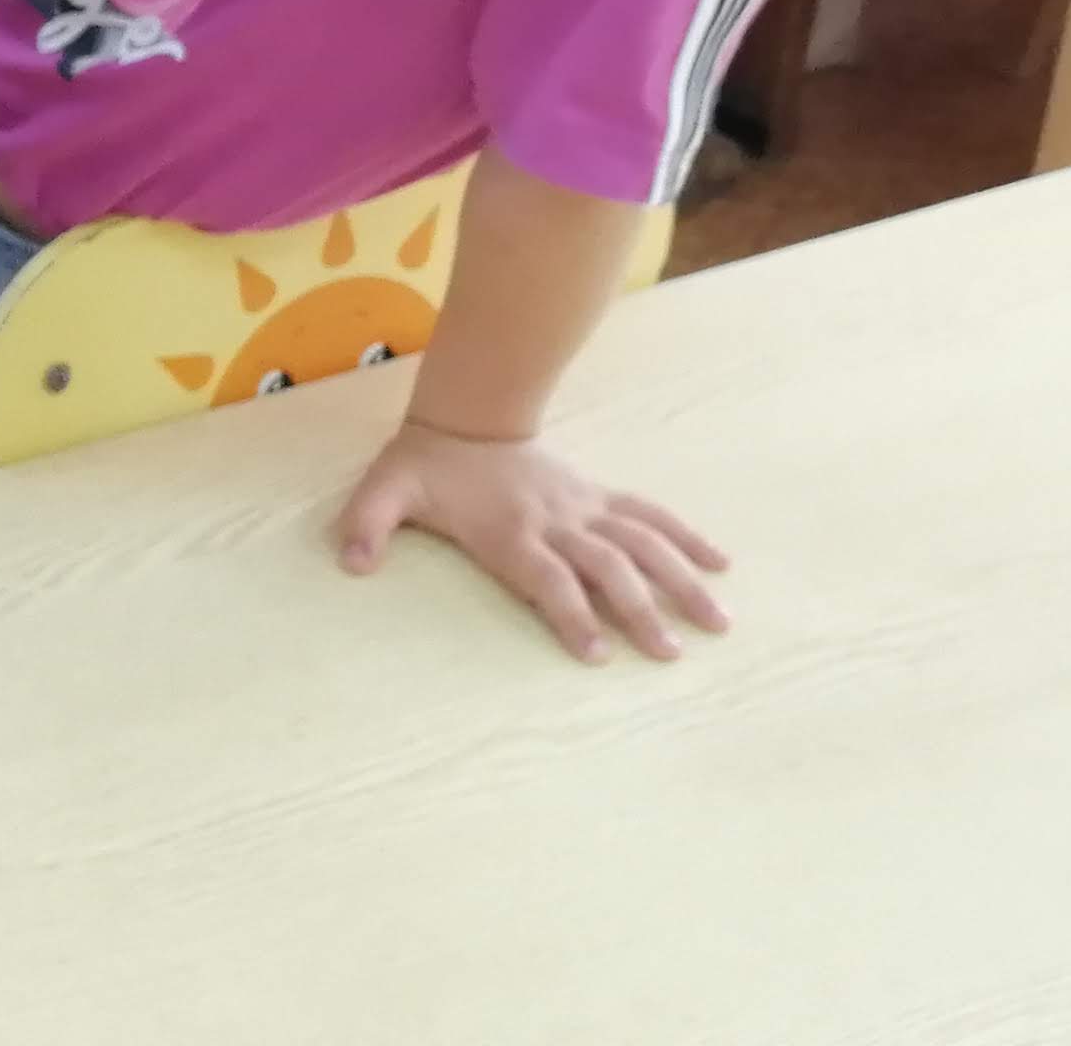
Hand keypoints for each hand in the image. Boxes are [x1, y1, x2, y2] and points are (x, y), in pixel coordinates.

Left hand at [335, 421, 731, 663]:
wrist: (463, 416)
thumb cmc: (424, 465)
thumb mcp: (384, 491)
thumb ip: (367, 525)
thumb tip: (350, 562)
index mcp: (509, 531)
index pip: (548, 578)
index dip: (572, 614)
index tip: (597, 655)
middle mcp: (556, 521)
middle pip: (608, 567)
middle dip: (641, 610)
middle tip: (670, 655)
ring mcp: (583, 507)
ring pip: (642, 542)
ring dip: (681, 580)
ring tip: (717, 621)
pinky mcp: (597, 495)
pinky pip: (649, 513)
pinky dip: (687, 535)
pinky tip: (721, 563)